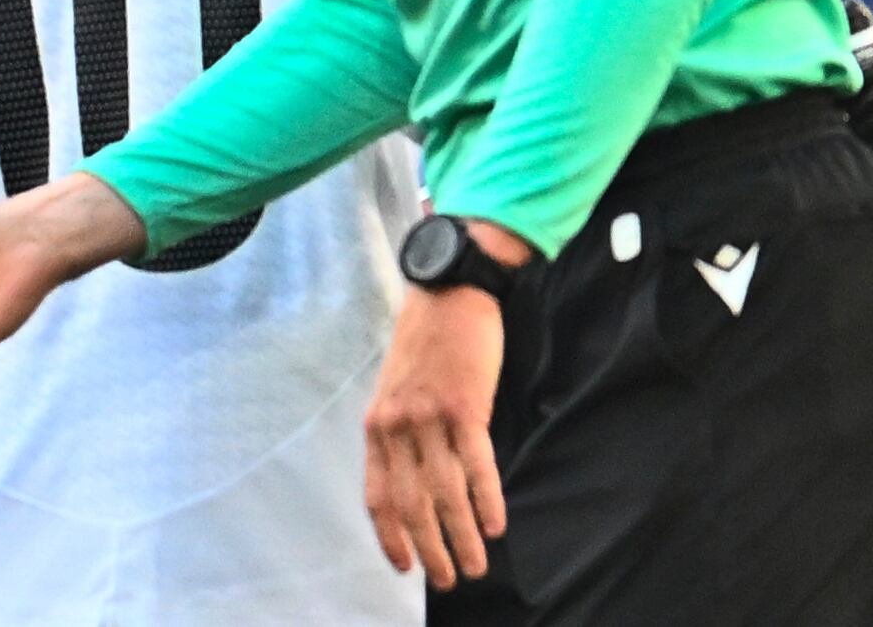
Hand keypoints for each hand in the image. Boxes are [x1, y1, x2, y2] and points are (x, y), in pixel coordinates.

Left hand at [363, 282, 508, 589]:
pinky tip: (496, 526)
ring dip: (461, 537)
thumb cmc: (425, 342)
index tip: (406, 566)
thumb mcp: (395, 388)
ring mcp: (429, 417)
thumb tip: (413, 481)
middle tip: (449, 580)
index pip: (376, 496)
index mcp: (376, 425)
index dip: (391, 536)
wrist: (448, 291)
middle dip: (430, 549)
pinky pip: (476, 466)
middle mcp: (397, 426)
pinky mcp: (464, 406)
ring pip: (444, 494)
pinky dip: (487, 500)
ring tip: (477, 565)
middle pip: (411, 504)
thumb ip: (398, 433)